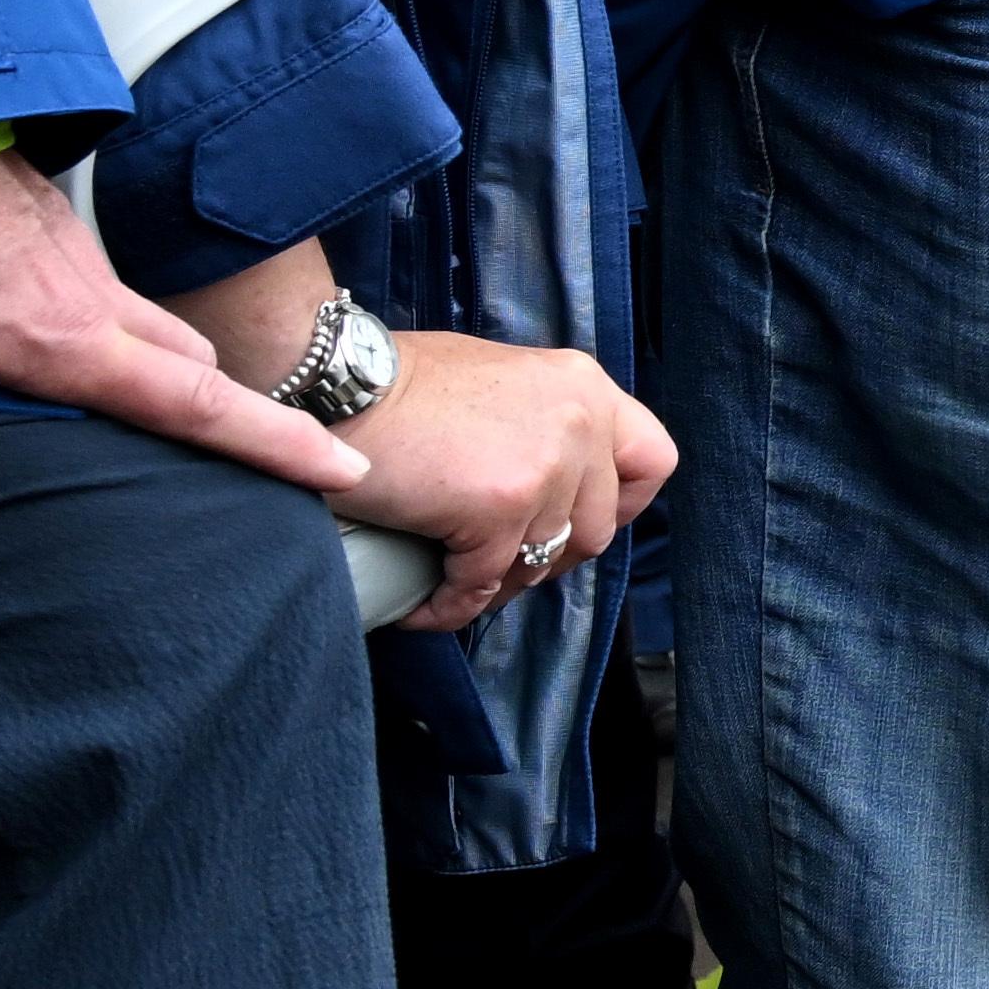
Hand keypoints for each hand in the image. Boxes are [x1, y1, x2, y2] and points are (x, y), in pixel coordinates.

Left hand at [0, 152, 364, 573]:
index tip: (345, 466)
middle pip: (188, 362)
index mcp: (66, 340)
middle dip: (225, 410)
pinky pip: (93, 285)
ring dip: (158, 362)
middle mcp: (88, 297)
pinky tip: (36, 332)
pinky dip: (97, 322)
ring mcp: (69, 254)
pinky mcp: (38, 223)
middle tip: (246, 453)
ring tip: (131, 403)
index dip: (277, 443)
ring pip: (144, 320)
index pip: (200, 405)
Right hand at [337, 334, 679, 635]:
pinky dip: (449, 606)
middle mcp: (579, 422)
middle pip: (595, 530)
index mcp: (585, 387)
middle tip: (499, 569)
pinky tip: (422, 608)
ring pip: (539, 565)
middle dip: (547, 562)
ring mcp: (545, 466)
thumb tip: (554, 484)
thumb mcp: (502, 380)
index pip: (652, 462)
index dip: (621, 507)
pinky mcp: (498, 506)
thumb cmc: (399, 384)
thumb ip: (543, 422)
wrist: (335, 381)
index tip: (577, 527)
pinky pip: (480, 584)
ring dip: (497, 586)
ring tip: (455, 586)